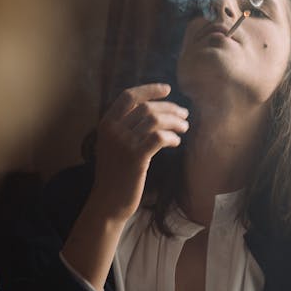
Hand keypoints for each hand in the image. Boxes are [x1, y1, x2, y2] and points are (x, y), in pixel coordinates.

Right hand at [91, 83, 188, 222]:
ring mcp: (123, 143)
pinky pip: (159, 138)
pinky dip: (172, 137)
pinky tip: (176, 142)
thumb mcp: (113, 145)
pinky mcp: (135, 157)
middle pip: (146, 107)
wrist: (108, 201)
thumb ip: (125, 127)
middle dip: (169, 108)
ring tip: (184, 128)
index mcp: (106, 123)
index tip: (167, 89)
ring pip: (155, 120)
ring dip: (174, 121)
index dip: (149, 90)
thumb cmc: (115, 174)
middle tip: (184, 115)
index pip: (128, 96)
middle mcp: (113, 130)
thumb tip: (153, 110)